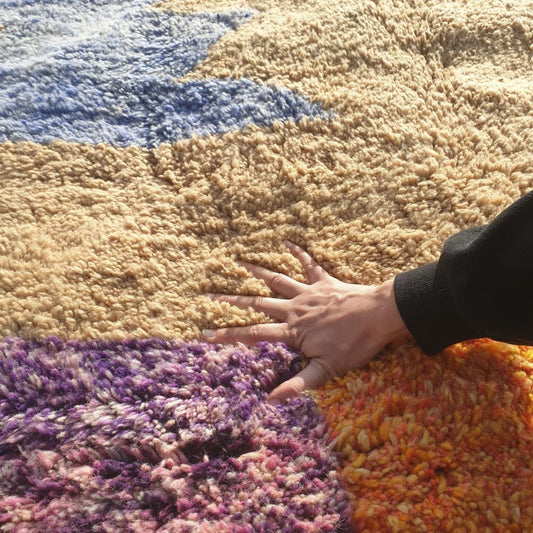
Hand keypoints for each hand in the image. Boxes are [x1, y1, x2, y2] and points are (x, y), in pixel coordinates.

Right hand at [204, 242, 408, 402]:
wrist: (380, 316)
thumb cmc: (356, 344)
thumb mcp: (328, 370)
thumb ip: (299, 384)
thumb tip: (272, 399)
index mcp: (293, 332)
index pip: (254, 334)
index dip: (228, 335)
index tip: (206, 334)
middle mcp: (295, 310)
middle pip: (258, 305)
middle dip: (233, 302)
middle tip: (211, 296)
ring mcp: (309, 294)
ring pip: (277, 282)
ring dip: (257, 273)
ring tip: (239, 263)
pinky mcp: (324, 283)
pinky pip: (309, 265)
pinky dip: (298, 254)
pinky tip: (287, 243)